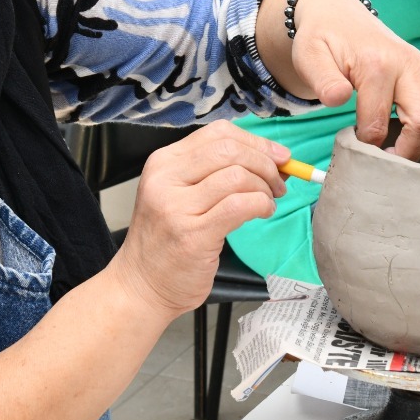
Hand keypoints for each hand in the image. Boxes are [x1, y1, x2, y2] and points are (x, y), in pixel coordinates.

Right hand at [111, 122, 286, 319]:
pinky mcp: (192, 235)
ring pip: (237, 176)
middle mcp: (166, 179)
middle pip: (229, 150)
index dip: (256, 141)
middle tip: (279, 181)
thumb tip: (271, 157)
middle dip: (265, 162)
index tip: (277, 155)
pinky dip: (261, 205)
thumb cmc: (166, 241)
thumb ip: (216, 172)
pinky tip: (263, 212)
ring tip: (268, 201)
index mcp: (164, 162)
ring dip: (264, 187)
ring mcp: (176, 207)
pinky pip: (239, 206)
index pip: (218, 133)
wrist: (141, 285)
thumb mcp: (179, 194)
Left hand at [259, 0, 419, 159]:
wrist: (337, 15)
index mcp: (375, 65)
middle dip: (406, 150)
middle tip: (384, 157)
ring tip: (402, 134)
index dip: (366, 147)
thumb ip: (323, 81)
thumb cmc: (323, 39)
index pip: (378, 124)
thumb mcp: (309, 57)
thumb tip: (338, 99)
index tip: (356, 151)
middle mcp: (406, 63)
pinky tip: (416, 115)